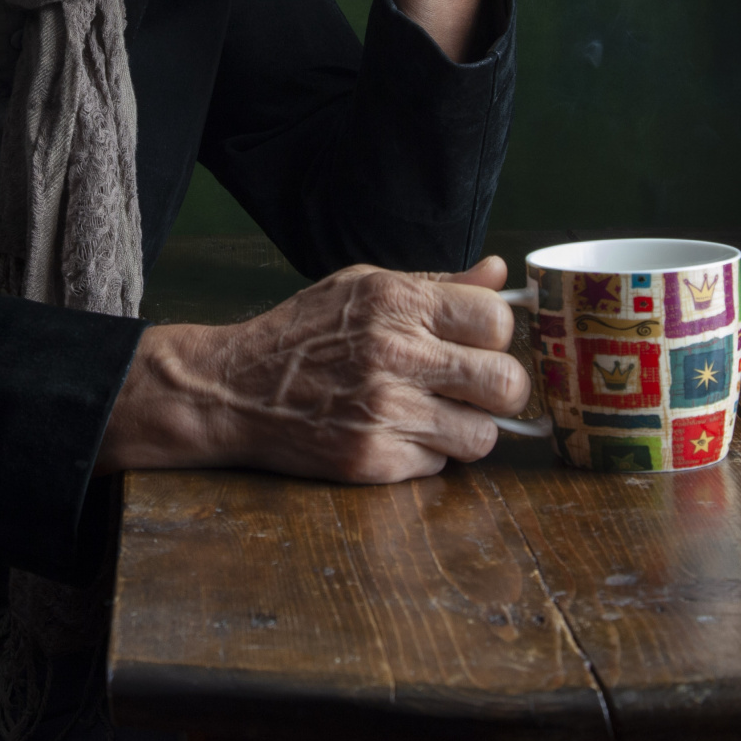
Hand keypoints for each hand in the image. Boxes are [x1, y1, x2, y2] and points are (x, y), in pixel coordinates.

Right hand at [96, 256, 529, 482]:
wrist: (232, 388)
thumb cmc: (303, 333)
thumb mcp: (363, 287)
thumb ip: (437, 283)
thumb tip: (499, 273)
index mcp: (399, 303)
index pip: (498, 321)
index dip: (495, 335)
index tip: (476, 342)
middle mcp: (397, 356)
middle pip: (508, 384)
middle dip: (499, 389)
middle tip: (474, 388)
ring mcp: (386, 413)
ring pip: (483, 436)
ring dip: (466, 429)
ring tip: (436, 416)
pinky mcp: (373, 461)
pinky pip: (439, 467)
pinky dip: (426, 455)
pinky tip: (396, 434)